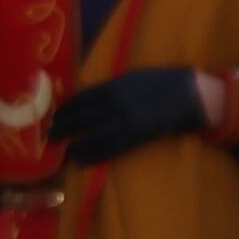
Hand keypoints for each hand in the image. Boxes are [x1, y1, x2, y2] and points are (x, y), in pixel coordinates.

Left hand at [50, 68, 217, 165]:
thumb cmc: (161, 82)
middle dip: (64, 127)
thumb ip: (111, 87)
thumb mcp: (132, 77)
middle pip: (82, 118)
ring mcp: (125, 122)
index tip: (54, 114)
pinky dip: (93, 155)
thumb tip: (89, 98)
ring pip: (92, 136)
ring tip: (62, 152)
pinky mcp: (136, 136)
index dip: (66, 108)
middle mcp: (115, 104)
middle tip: (49, 136)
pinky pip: (109, 148)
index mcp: (113, 85)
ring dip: (75, 145)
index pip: (81, 99)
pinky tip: (81, 160)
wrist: (189, 95)